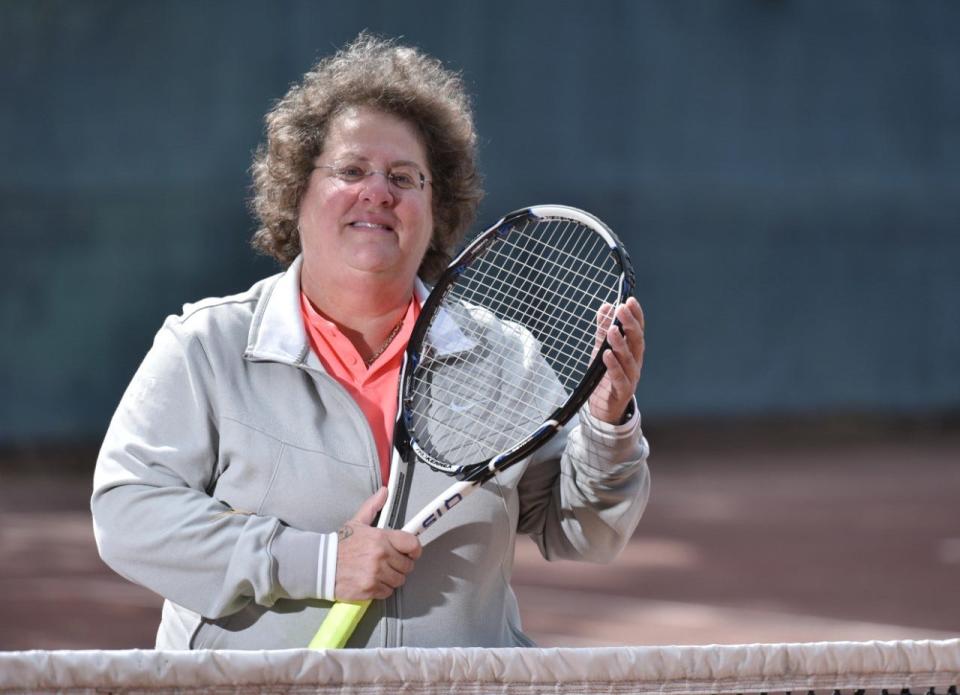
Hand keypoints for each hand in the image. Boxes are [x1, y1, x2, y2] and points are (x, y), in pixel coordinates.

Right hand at [334, 487, 421, 600]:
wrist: (321, 565)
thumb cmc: (341, 544)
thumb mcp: (357, 522)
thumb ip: (372, 506)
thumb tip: (385, 491)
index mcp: (381, 538)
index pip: (412, 544)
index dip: (414, 549)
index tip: (411, 552)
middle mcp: (381, 556)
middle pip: (408, 565)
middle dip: (401, 564)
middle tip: (390, 562)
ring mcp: (376, 575)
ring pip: (399, 580)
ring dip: (392, 578)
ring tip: (380, 572)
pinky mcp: (370, 590)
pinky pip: (387, 592)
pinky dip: (382, 588)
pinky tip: (373, 581)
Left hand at [588, 297, 644, 424]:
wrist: (604, 409)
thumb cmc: (605, 377)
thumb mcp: (602, 350)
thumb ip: (604, 330)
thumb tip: (606, 306)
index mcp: (633, 351)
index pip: (637, 330)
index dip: (636, 315)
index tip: (630, 300)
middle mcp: (635, 363)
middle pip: (636, 341)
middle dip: (630, 324)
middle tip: (622, 309)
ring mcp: (630, 378)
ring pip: (629, 359)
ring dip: (621, 343)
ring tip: (613, 330)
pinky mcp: (622, 392)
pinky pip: (619, 377)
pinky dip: (613, 366)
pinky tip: (607, 354)